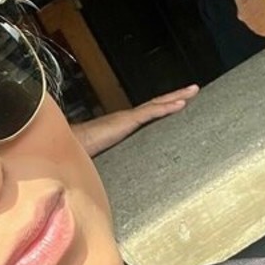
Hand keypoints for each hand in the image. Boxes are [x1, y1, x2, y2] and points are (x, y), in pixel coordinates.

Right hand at [71, 85, 199, 155]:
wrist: (71, 147)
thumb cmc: (83, 153)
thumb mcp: (108, 156)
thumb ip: (119, 160)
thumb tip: (125, 176)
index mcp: (125, 124)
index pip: (149, 113)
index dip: (165, 107)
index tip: (180, 102)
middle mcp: (128, 117)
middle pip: (157, 104)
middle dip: (176, 96)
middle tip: (194, 89)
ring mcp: (128, 118)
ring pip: (157, 104)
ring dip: (177, 96)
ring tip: (193, 91)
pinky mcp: (127, 121)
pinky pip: (151, 112)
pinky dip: (167, 107)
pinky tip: (181, 103)